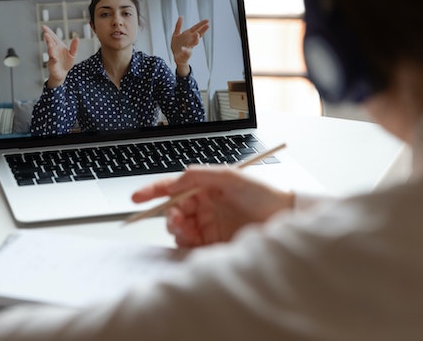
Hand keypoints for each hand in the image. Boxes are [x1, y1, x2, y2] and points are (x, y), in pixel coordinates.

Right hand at [41, 25, 78, 86]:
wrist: (62, 73)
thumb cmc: (66, 62)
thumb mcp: (72, 54)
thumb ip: (74, 47)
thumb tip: (77, 38)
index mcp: (58, 46)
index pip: (53, 37)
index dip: (48, 32)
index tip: (43, 27)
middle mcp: (54, 50)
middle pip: (50, 43)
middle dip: (48, 39)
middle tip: (45, 34)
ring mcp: (52, 57)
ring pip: (51, 52)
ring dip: (50, 48)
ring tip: (50, 44)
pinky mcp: (52, 65)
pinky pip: (53, 61)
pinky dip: (54, 59)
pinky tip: (55, 58)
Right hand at [132, 165, 293, 247]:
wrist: (285, 220)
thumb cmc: (263, 195)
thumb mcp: (230, 177)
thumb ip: (199, 175)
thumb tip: (175, 179)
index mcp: (205, 188)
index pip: (172, 188)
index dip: (152, 192)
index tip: (136, 198)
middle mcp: (203, 207)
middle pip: (172, 211)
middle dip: (168, 215)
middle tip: (177, 219)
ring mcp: (207, 226)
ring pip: (178, 230)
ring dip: (177, 229)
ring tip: (187, 230)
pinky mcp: (212, 245)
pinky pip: (189, 246)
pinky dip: (185, 244)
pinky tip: (194, 240)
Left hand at [170, 17, 208, 75]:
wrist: (176, 57)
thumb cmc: (177, 45)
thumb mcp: (176, 34)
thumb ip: (178, 25)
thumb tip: (181, 16)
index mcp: (188, 35)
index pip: (196, 28)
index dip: (201, 24)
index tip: (207, 20)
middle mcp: (190, 40)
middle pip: (197, 34)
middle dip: (202, 30)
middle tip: (208, 26)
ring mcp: (189, 47)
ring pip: (194, 43)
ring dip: (196, 39)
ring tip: (197, 35)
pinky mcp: (185, 53)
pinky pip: (185, 52)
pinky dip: (185, 50)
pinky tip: (183, 48)